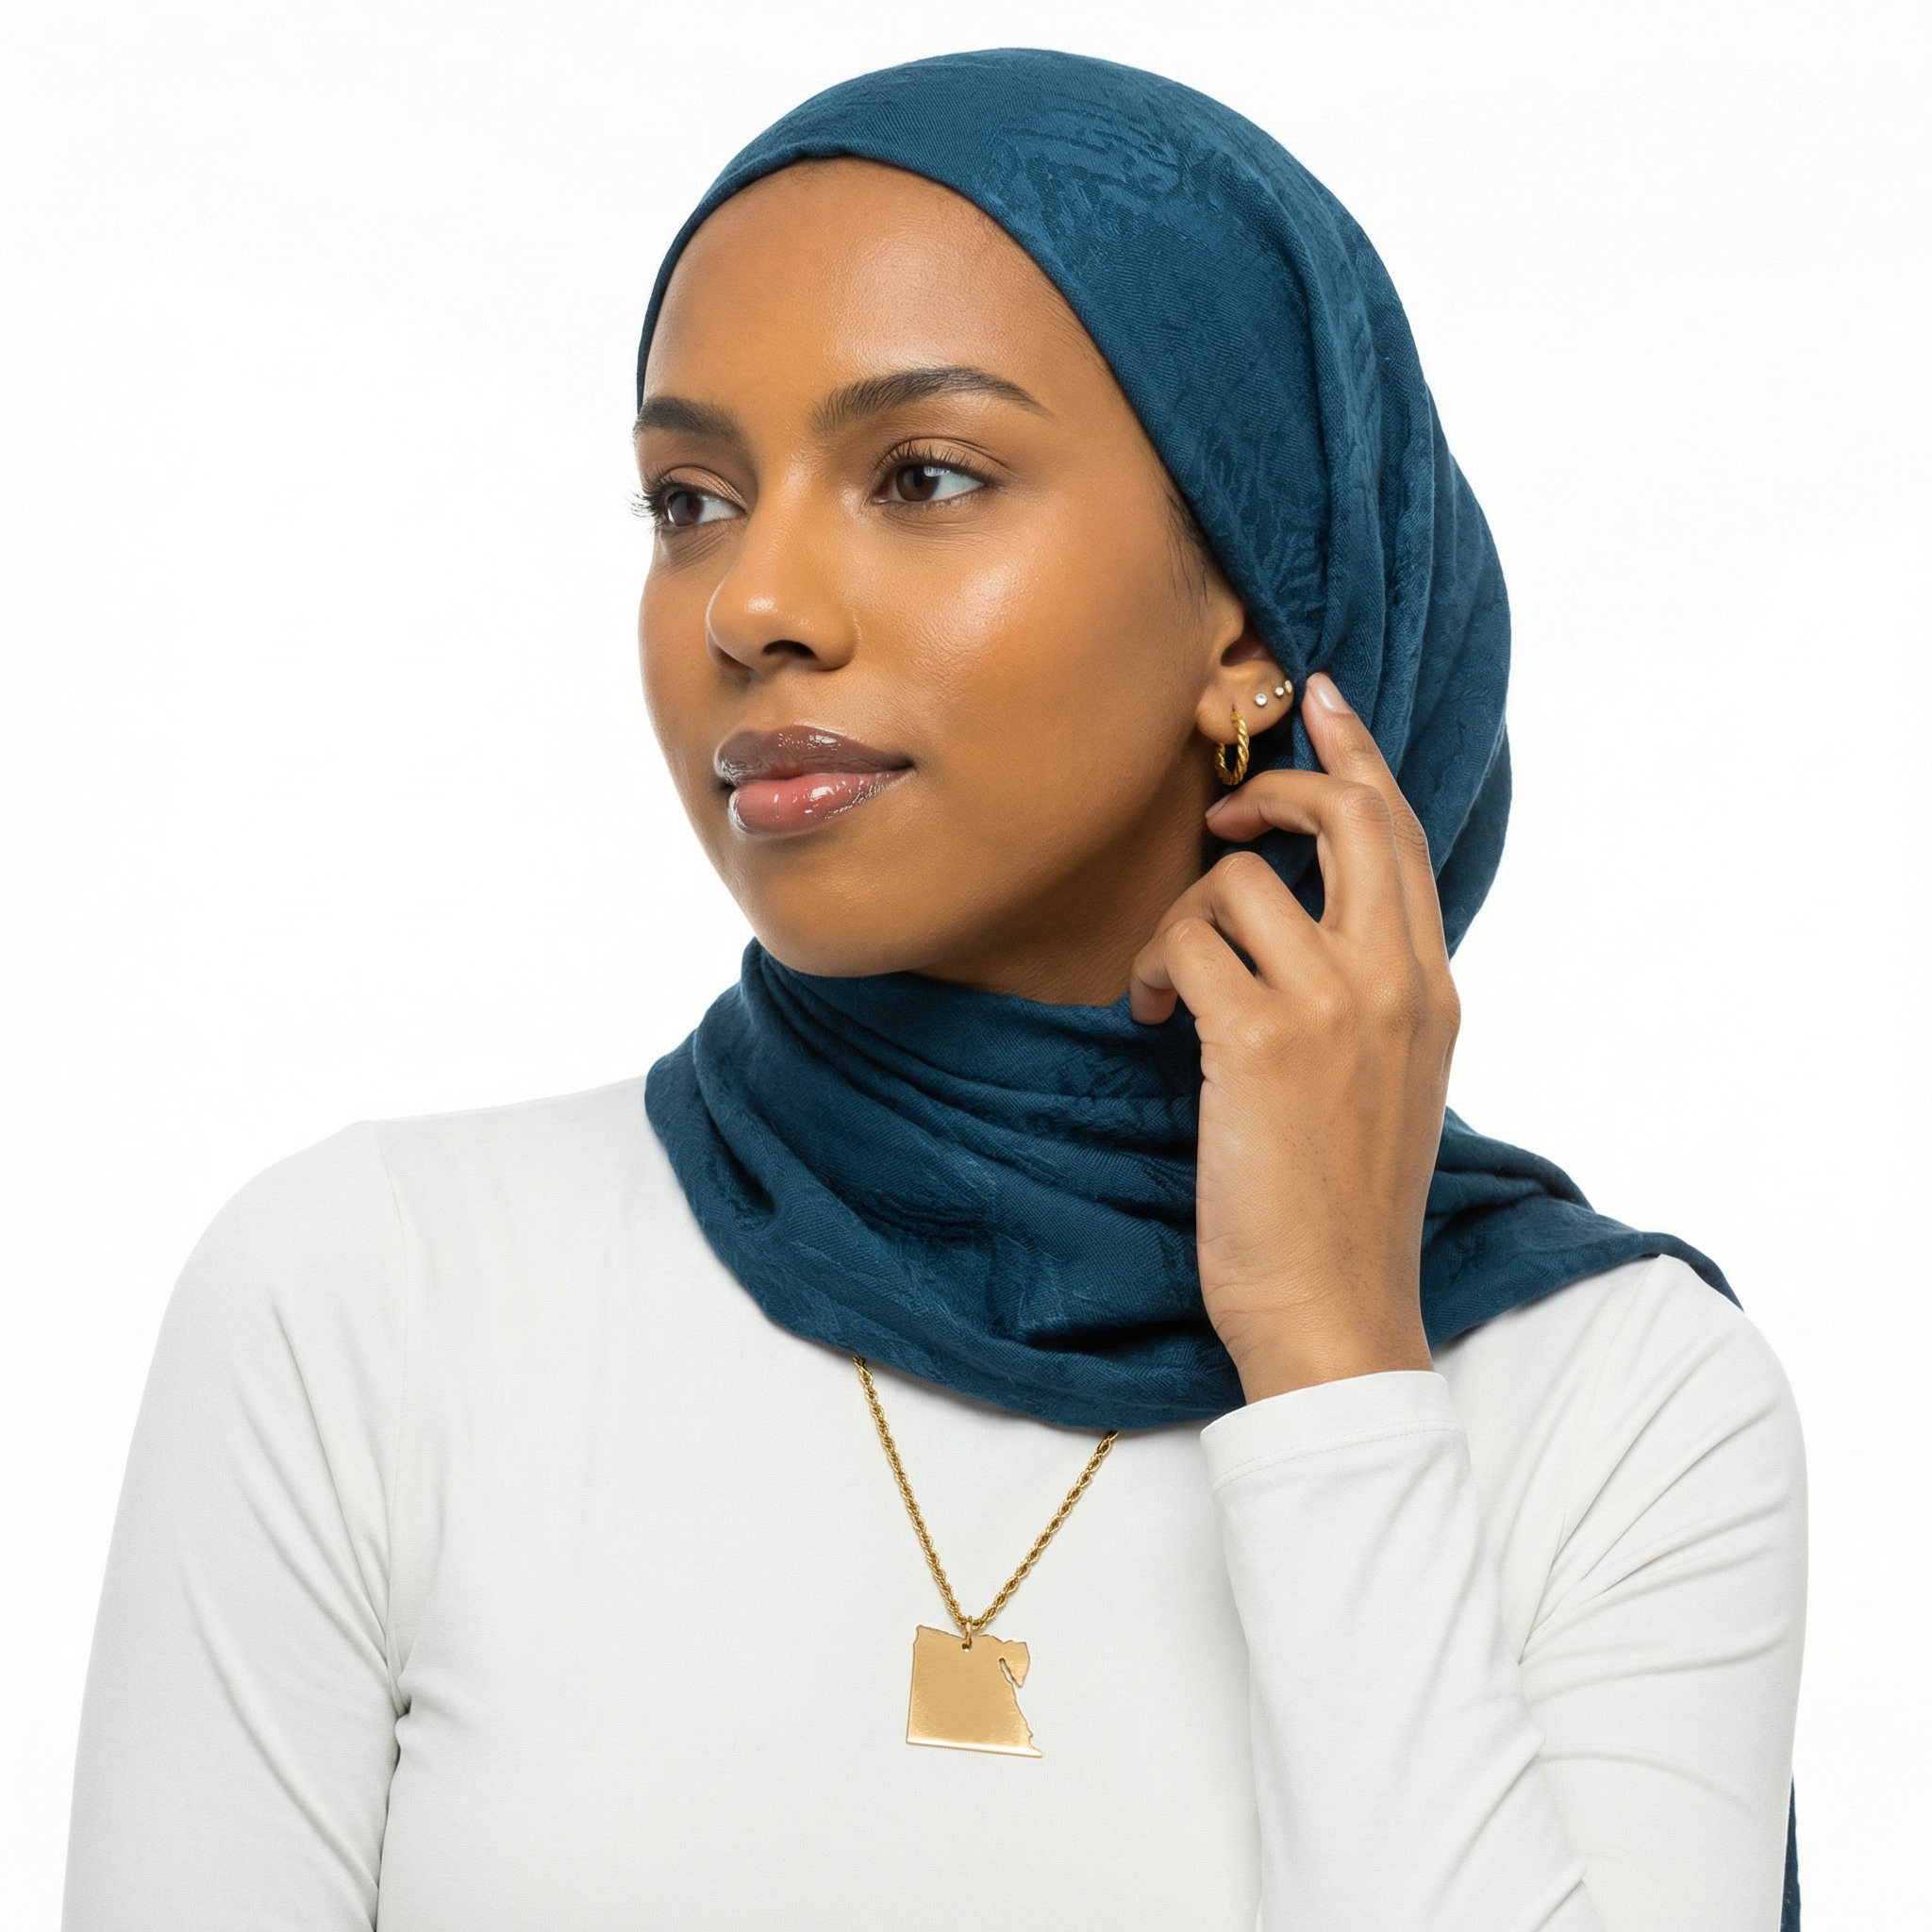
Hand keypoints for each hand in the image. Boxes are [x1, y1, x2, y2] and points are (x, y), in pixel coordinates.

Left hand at [1129, 673, 1458, 1402]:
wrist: (1336, 1308)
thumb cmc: (1343, 1204)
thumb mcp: (1388, 1083)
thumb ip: (1368, 997)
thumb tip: (1302, 930)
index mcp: (1433, 988)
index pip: (1403, 839)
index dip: (1359, 759)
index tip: (1321, 702)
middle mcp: (1398, 980)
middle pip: (1350, 818)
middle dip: (1277, 788)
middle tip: (1224, 809)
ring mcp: (1337, 1005)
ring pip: (1243, 878)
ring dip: (1185, 919)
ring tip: (1170, 984)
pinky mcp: (1262, 1040)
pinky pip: (1191, 940)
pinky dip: (1157, 964)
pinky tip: (1151, 1014)